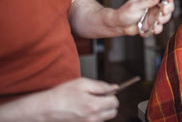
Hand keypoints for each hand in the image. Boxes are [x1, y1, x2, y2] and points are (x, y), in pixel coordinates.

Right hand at [0, 78, 118, 121]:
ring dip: (101, 111)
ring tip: (88, 104)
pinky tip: (83, 111)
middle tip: (98, 98)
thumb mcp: (82, 83)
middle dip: (108, 104)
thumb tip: (115, 87)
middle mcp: (93, 118)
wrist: (45, 109)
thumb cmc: (62, 95)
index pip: (115, 102)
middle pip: (113, 113)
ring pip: (104, 118)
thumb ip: (101, 86)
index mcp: (94, 105)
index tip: (105, 93)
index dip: (111, 95)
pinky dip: (93, 117)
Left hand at [115, 0, 173, 35]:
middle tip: (164, 11)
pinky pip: (160, 26)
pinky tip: (154, 28)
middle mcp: (153, 5)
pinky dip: (159, 28)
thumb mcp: (135, 6)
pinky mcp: (153, 23)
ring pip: (166, 16)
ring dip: (164, 19)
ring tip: (158, 20)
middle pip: (168, 4)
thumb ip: (148, 1)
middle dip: (168, 8)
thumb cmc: (125, 13)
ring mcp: (154, 14)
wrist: (119, 25)